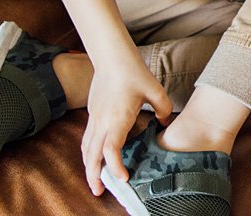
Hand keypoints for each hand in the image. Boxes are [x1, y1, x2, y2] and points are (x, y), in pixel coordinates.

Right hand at [81, 56, 170, 194]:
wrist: (112, 57)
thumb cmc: (134, 72)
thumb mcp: (155, 90)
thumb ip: (162, 109)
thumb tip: (164, 124)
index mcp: (117, 118)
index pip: (111, 149)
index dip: (115, 167)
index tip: (123, 178)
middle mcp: (102, 121)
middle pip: (92, 155)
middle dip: (94, 176)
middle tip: (99, 192)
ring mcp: (94, 117)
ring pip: (86, 148)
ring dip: (88, 166)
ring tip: (95, 180)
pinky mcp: (92, 113)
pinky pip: (87, 138)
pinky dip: (89, 152)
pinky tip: (94, 158)